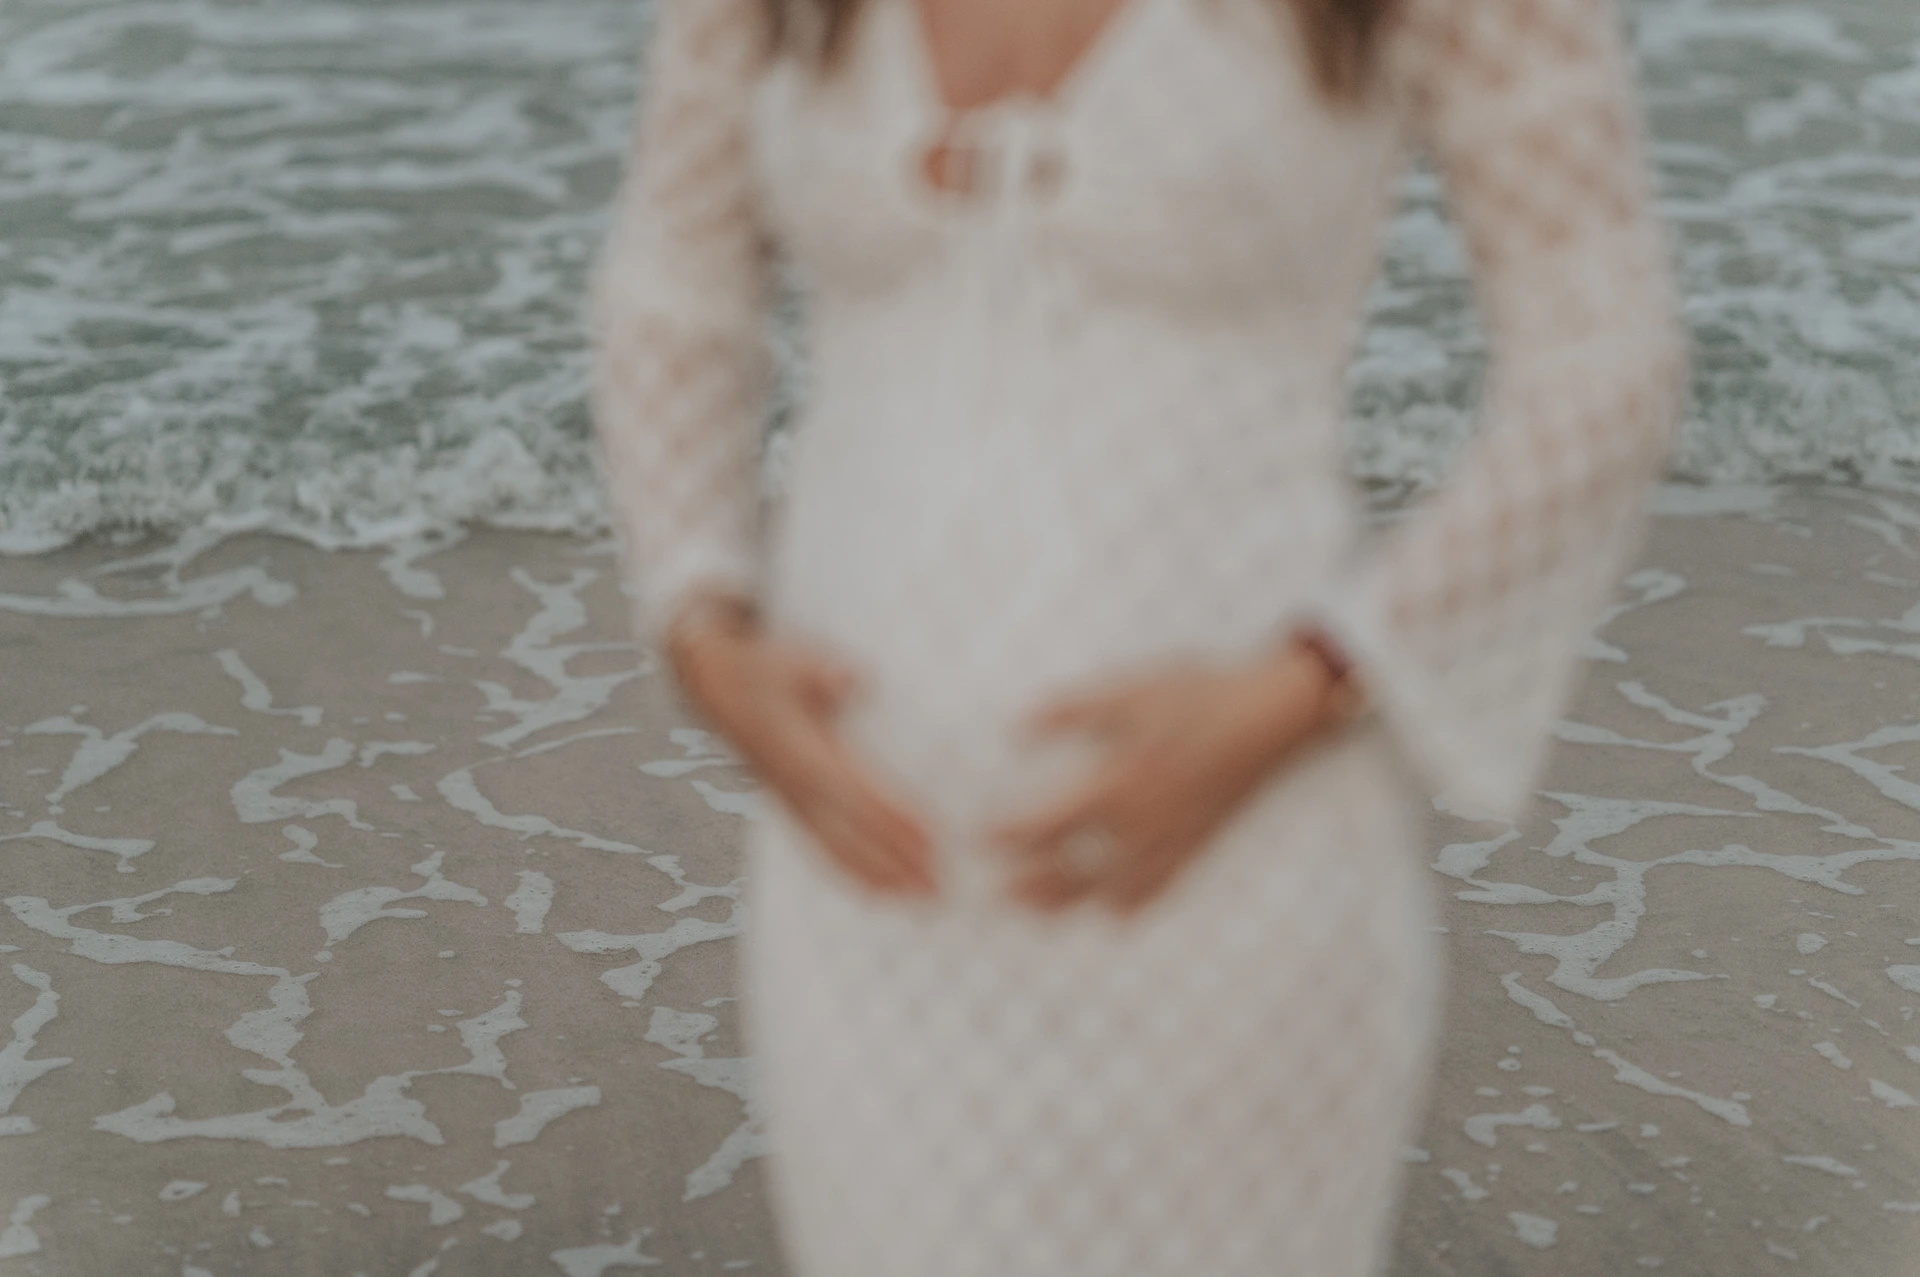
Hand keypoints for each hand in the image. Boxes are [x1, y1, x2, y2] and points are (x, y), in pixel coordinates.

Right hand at [666, 593, 934, 897]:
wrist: (718, 686)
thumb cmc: (766, 668)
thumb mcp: (788, 660)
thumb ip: (820, 671)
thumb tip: (852, 680)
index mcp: (797, 752)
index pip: (851, 791)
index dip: (889, 816)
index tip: (929, 838)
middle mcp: (795, 787)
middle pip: (848, 836)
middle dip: (894, 864)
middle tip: (940, 888)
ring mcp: (793, 803)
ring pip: (836, 852)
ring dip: (880, 879)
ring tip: (924, 901)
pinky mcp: (796, 809)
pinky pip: (825, 851)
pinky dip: (854, 875)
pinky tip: (885, 894)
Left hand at [988, 640, 1353, 915]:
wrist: (1270, 716)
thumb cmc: (1197, 696)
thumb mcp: (1128, 690)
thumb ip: (1069, 711)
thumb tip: (1017, 728)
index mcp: (1116, 784)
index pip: (1046, 826)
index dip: (1007, 837)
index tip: (977, 840)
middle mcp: (1138, 825)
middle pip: (1072, 872)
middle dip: (1030, 885)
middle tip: (996, 893)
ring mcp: (1169, 841)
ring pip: (1110, 890)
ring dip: (1069, 902)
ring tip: (1037, 907)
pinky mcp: (1195, 844)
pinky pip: (1158, 888)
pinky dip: (1130, 903)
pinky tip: (1113, 911)